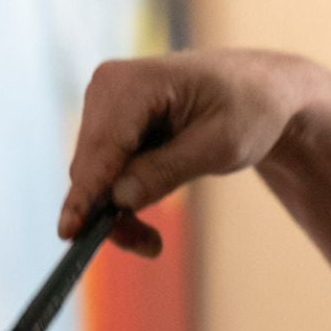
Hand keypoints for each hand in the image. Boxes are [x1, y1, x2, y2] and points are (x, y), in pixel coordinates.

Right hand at [58, 50, 326, 255]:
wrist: (261, 92)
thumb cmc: (249, 110)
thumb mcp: (220, 146)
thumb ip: (166, 171)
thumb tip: (118, 198)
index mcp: (133, 83)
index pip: (102, 148)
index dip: (86, 194)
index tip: (69, 232)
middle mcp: (107, 88)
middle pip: (90, 166)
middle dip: (108, 211)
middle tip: (149, 247)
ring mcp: (104, 105)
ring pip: (92, 175)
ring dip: (114, 211)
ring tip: (151, 242)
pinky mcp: (108, 124)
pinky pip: (101, 172)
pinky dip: (118, 198)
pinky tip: (141, 220)